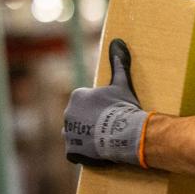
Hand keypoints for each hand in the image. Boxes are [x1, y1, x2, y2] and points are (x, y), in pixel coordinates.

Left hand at [64, 39, 149, 166]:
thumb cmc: (124, 107)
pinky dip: (84, 152)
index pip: (86, 102)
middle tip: (109, 126)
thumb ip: (119, 63)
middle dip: (91, 122)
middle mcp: (67, 113)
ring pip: (76, 134)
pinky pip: (76, 151)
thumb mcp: (122, 84)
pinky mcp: (71, 150)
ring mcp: (68, 134)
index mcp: (77, 96)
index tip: (111, 112)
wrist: (126, 133)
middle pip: (79, 118)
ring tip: (104, 140)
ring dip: (86, 137)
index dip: (100, 107)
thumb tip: (118, 41)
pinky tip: (97, 151)